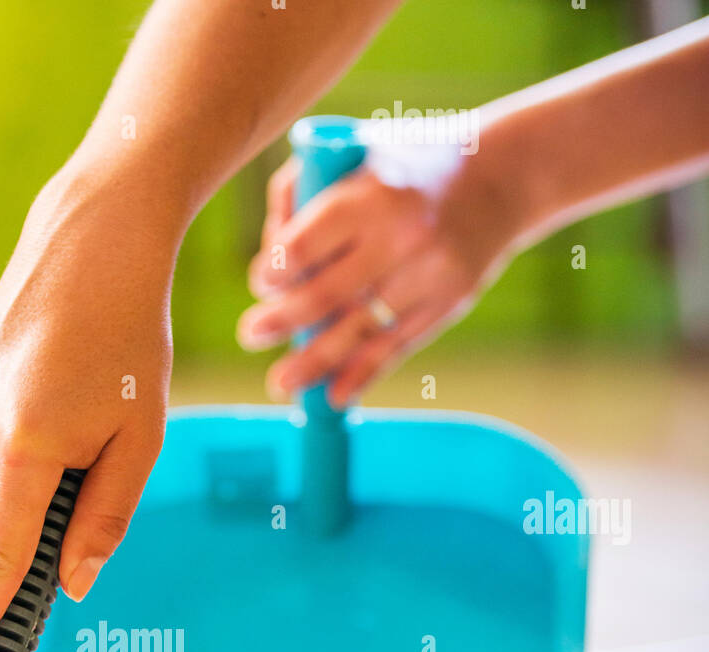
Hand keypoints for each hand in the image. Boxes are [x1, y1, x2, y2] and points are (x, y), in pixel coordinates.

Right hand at [0, 165, 178, 651]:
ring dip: (43, 478)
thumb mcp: (140, 439)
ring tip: (85, 405)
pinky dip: (28, 450)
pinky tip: (59, 395)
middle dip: (51, 517)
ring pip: (4, 490)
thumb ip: (104, 521)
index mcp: (26, 451)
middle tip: (101, 452)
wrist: (91, 237)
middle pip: (11, 525)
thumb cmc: (130, 336)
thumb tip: (71, 584)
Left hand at [237, 130, 517, 406]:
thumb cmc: (408, 165)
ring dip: (311, 363)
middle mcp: (400, 238)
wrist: (502, 176)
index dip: (273, 272)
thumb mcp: (356, 152)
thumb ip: (301, 191)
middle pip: (323, 296)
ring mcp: (426, 275)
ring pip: (356, 331)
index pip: (304, 247)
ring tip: (280, 384)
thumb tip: (270, 252)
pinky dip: (361, 376)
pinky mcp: (446, 304)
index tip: (262, 283)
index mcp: (370, 195)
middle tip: (250, 334)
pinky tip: (334, 398)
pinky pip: (395, 348)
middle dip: (280, 321)